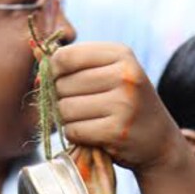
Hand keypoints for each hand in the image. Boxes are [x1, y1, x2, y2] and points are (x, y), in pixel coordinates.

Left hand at [52, 43, 183, 175]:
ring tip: (86, 120)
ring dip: (67, 119)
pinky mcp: (116, 131)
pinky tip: (91, 134)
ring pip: (65, 109)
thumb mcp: (111, 74)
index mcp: (122, 55)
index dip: (53, 70)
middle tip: (79, 106)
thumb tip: (35, 51)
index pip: (66, 56)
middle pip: (62, 84)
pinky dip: (75, 134)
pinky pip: (73, 130)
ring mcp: (122, 104)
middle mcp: (124, 76)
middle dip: (61, 98)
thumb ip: (76, 62)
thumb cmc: (127, 104)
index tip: (60, 80)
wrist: (159, 142)